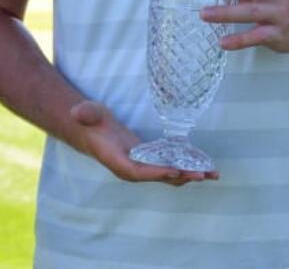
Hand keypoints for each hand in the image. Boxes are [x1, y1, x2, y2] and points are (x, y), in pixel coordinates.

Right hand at [69, 100, 216, 185]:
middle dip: (180, 176)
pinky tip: (203, 166)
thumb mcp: (87, 112)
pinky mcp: (148, 161)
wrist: (91, 130)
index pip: (138, 171)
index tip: (174, 171)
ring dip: (189, 174)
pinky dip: (186, 167)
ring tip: (211, 174)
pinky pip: (169, 167)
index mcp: (117, 160)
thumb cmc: (90, 121)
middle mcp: (131, 168)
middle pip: (158, 177)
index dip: (156, 172)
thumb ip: (84, 112)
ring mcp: (141, 166)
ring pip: (167, 175)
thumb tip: (77, 112)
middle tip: (202, 174)